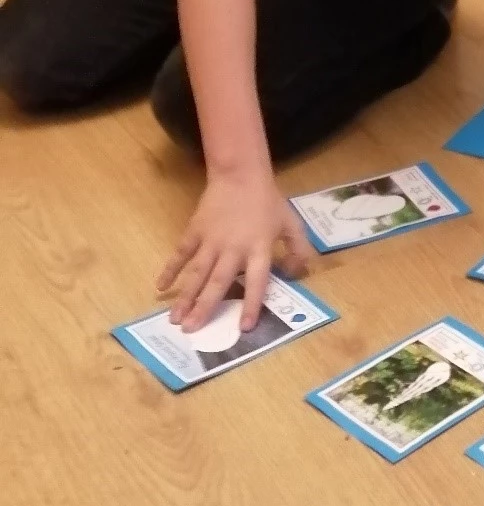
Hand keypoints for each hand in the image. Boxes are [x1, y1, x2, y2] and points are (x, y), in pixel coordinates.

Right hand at [157, 169, 309, 332]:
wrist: (240, 174)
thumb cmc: (268, 201)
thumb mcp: (291, 223)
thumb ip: (299, 249)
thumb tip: (301, 273)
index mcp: (258, 249)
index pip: (257, 281)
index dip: (252, 304)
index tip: (244, 328)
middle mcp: (233, 249)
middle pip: (217, 282)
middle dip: (204, 308)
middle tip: (192, 331)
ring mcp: (211, 240)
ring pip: (196, 273)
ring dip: (185, 297)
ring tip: (174, 319)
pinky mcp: (195, 231)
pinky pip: (181, 254)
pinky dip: (170, 270)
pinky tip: (161, 287)